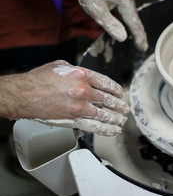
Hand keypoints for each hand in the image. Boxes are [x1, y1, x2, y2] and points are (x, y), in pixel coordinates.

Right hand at [11, 60, 128, 135]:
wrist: (24, 94)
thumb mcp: (62, 65)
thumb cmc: (39, 79)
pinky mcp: (74, 119)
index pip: (106, 83)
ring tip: (122, 120)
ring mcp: (80, 106)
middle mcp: (84, 90)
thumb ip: (78, 71)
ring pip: (104, 114)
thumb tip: (87, 76)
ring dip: (116, 118)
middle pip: (108, 99)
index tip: (120, 93)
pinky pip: (94, 126)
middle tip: (124, 108)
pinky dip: (106, 129)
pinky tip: (113, 130)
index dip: (116, 89)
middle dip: (119, 105)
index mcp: (82, 74)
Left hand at [63, 0, 147, 50]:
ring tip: (138, 42)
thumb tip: (123, 38)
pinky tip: (130, 29)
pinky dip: (130, 23)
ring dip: (135, 30)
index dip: (138, 37)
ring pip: (132, 17)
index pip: (134, 23)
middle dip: (139, 35)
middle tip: (143, 48)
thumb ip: (111, 25)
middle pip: (136, 20)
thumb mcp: (97, 11)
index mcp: (125, 0)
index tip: (142, 48)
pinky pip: (128, 13)